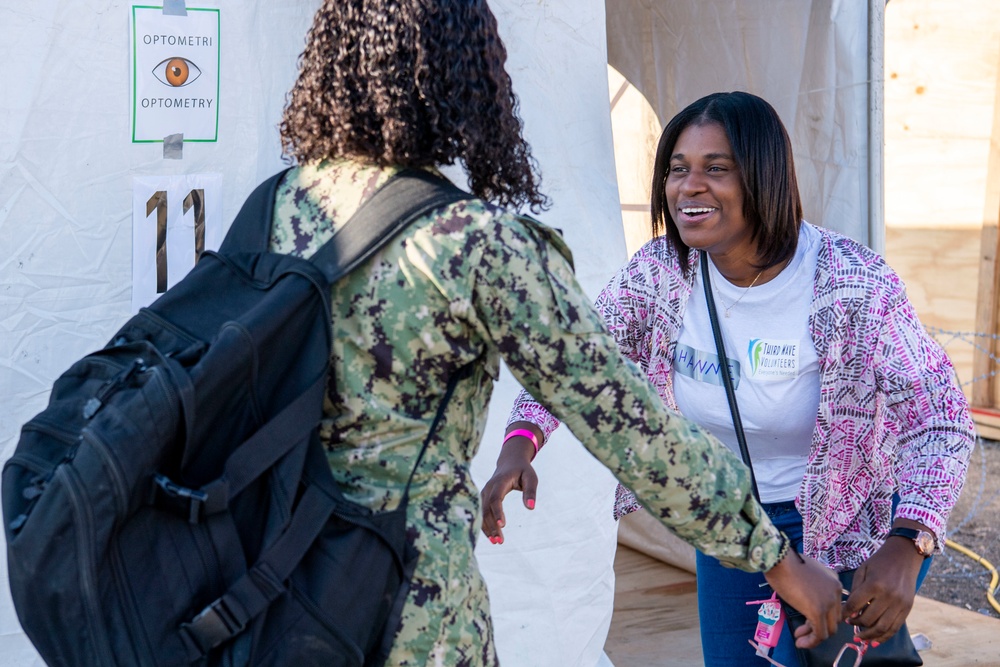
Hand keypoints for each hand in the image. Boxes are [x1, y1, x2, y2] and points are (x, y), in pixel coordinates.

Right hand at [480, 433, 537, 544]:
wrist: (510, 461)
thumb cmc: (523, 470)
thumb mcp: (531, 477)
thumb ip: (531, 491)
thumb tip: (531, 507)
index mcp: (500, 481)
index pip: (496, 498)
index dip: (497, 512)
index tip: (502, 525)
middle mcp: (489, 487)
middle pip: (487, 508)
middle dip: (492, 525)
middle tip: (500, 541)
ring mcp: (484, 493)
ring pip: (482, 512)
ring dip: (487, 528)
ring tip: (496, 542)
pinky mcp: (484, 498)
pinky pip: (482, 512)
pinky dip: (485, 525)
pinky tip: (492, 537)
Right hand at [763, 548, 841, 647]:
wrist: (779, 558)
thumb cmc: (786, 562)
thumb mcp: (806, 573)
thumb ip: (812, 585)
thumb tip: (806, 597)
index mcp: (834, 582)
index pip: (835, 607)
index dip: (822, 617)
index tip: (807, 619)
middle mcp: (836, 592)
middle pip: (834, 619)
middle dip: (818, 627)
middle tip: (802, 629)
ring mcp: (828, 602)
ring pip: (829, 629)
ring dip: (814, 637)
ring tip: (800, 638)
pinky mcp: (817, 611)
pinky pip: (819, 634)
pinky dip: (810, 642)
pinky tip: (800, 643)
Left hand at [841, 521, 926, 642]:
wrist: (904, 556)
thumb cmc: (879, 562)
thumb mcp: (863, 570)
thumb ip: (855, 590)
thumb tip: (849, 611)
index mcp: (874, 585)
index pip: (855, 605)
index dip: (846, 613)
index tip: (841, 616)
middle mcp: (888, 596)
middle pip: (868, 619)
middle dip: (856, 623)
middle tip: (849, 623)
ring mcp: (900, 604)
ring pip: (882, 628)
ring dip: (869, 635)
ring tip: (859, 637)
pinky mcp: (908, 609)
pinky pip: (895, 628)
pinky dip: (884, 637)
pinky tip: (874, 641)